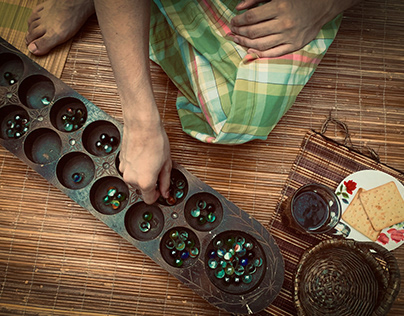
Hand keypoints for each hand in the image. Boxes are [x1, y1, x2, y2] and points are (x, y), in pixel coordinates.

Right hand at [119, 121, 171, 203]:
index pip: (149, 200)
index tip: (160, 190)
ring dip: (142, 174)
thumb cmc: (155, 141)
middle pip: (142, 189)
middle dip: (150, 183)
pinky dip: (136, 167)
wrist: (142, 125)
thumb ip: (165, 182)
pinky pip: (130, 170)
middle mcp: (131, 178)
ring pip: (135, 179)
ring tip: (151, 160)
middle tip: (158, 170)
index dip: (156, 196)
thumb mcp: (166, 164)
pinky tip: (143, 156)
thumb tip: (165, 191)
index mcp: (144, 182)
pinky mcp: (121, 162)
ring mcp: (124, 170)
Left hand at [230, 0, 351, 56]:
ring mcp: (290, 36)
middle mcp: (284, 23)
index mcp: (280, 7)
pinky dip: (260, 54)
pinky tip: (250, 50)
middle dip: (239, 33)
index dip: (239, 21)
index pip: (251, 18)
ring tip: (238, 40)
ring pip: (261, 44)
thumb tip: (239, 8)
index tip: (233, 22)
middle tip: (232, 32)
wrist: (322, 5)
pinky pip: (274, 53)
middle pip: (254, 32)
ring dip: (245, 43)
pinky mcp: (295, 45)